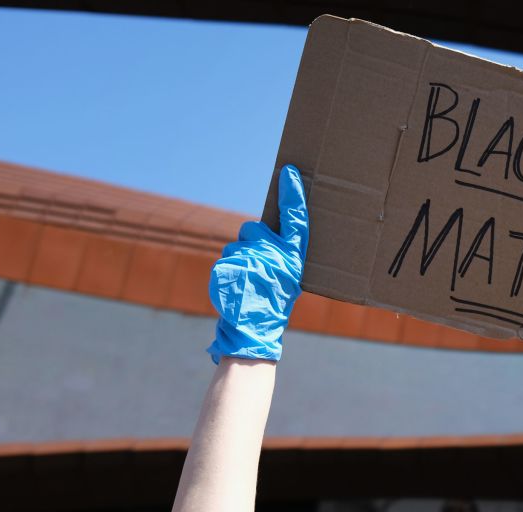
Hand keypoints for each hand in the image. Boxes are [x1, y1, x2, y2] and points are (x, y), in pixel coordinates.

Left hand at [207, 164, 308, 362]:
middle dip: (251, 241)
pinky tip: (235, 288)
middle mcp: (276, 255)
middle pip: (254, 228)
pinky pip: (226, 257)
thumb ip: (279, 254)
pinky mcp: (232, 265)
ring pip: (237, 245)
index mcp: (294, 257)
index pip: (296, 219)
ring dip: (238, 259)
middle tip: (256, 267)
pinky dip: (227, 271)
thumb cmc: (273, 303)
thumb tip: (258, 231)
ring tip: (247, 284)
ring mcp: (253, 260)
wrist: (254, 329)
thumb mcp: (288, 278)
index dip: (293, 195)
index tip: (289, 171)